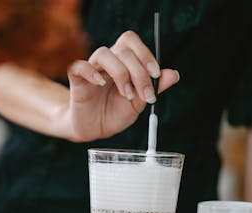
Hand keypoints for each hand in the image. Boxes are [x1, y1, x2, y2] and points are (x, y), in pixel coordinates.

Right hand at [64, 30, 178, 141]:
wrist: (95, 130)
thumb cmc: (114, 114)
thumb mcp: (139, 103)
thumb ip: (154, 88)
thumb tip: (173, 74)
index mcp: (123, 62)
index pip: (132, 43)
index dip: (145, 54)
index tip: (156, 74)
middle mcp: (108, 62)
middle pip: (123, 49)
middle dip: (138, 71)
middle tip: (144, 93)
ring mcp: (92, 69)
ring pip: (103, 53)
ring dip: (120, 73)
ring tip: (126, 94)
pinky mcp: (77, 81)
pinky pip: (78, 66)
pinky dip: (91, 72)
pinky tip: (101, 83)